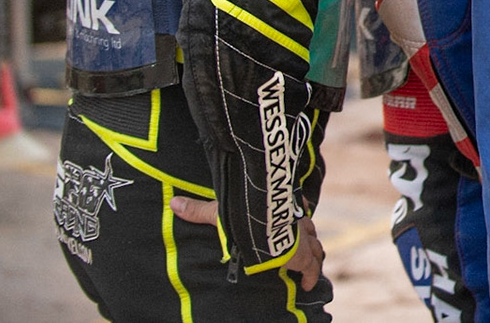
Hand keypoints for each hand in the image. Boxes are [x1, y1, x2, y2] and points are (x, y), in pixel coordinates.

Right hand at [169, 198, 326, 289]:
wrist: (261, 225)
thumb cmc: (243, 214)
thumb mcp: (219, 212)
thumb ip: (199, 210)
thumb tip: (173, 203)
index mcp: (280, 210)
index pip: (294, 213)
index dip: (297, 219)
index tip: (295, 223)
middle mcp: (296, 223)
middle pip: (309, 230)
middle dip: (307, 238)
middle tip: (303, 246)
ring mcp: (302, 239)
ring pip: (315, 246)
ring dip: (313, 254)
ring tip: (307, 265)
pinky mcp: (303, 256)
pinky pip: (312, 268)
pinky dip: (311, 276)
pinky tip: (307, 286)